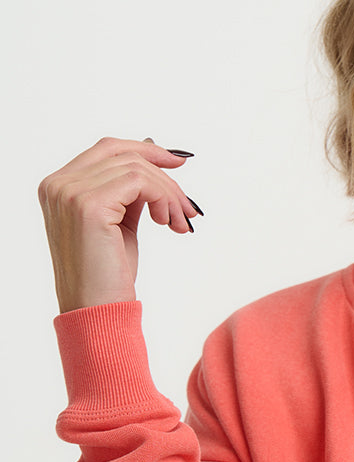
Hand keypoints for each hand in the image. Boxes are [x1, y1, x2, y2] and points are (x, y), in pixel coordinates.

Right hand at [38, 136, 199, 312]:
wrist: (97, 312)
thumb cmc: (107, 276)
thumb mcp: (119, 222)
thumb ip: (127, 190)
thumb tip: (152, 151)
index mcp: (58, 186)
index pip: (106, 149)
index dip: (145, 149)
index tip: (178, 163)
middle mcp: (58, 185)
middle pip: (123, 153)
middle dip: (164, 174)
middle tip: (187, 205)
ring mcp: (70, 192)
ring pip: (136, 168)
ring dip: (169, 194)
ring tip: (179, 223)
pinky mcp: (89, 205)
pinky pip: (140, 182)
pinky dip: (164, 198)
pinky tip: (169, 223)